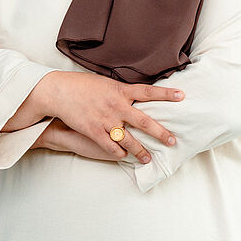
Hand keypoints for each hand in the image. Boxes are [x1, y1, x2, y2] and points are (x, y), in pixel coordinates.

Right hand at [7, 71, 182, 161]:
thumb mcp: (104, 83)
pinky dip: (118, 153)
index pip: (148, 92)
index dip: (166, 93)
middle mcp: (116, 106)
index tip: (182, 95)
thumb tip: (133, 95)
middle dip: (160, 133)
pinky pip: (110, 147)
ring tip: (148, 158)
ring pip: (128, 140)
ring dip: (140, 151)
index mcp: (120, 91)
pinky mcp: (93, 131)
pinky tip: (123, 156)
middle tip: (173, 141)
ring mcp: (105, 120)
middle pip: (144, 121)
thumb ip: (120, 91)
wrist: (58, 91)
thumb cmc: (80, 85)